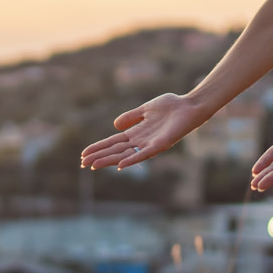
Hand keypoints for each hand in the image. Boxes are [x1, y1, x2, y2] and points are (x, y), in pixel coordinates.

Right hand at [80, 94, 207, 169]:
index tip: (84, 154)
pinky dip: (132, 160)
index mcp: (137, 133)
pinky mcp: (160, 145)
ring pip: (125, 155)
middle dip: (99, 157)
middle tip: (82, 164)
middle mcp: (141, 141)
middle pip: (115, 151)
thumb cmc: (171, 106)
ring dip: (109, 160)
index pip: (113, 143)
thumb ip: (131, 117)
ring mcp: (150, 144)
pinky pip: (143, 155)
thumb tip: (115, 126)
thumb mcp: (146, 109)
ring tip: (94, 165)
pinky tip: (121, 165)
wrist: (189, 106)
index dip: (99, 148)